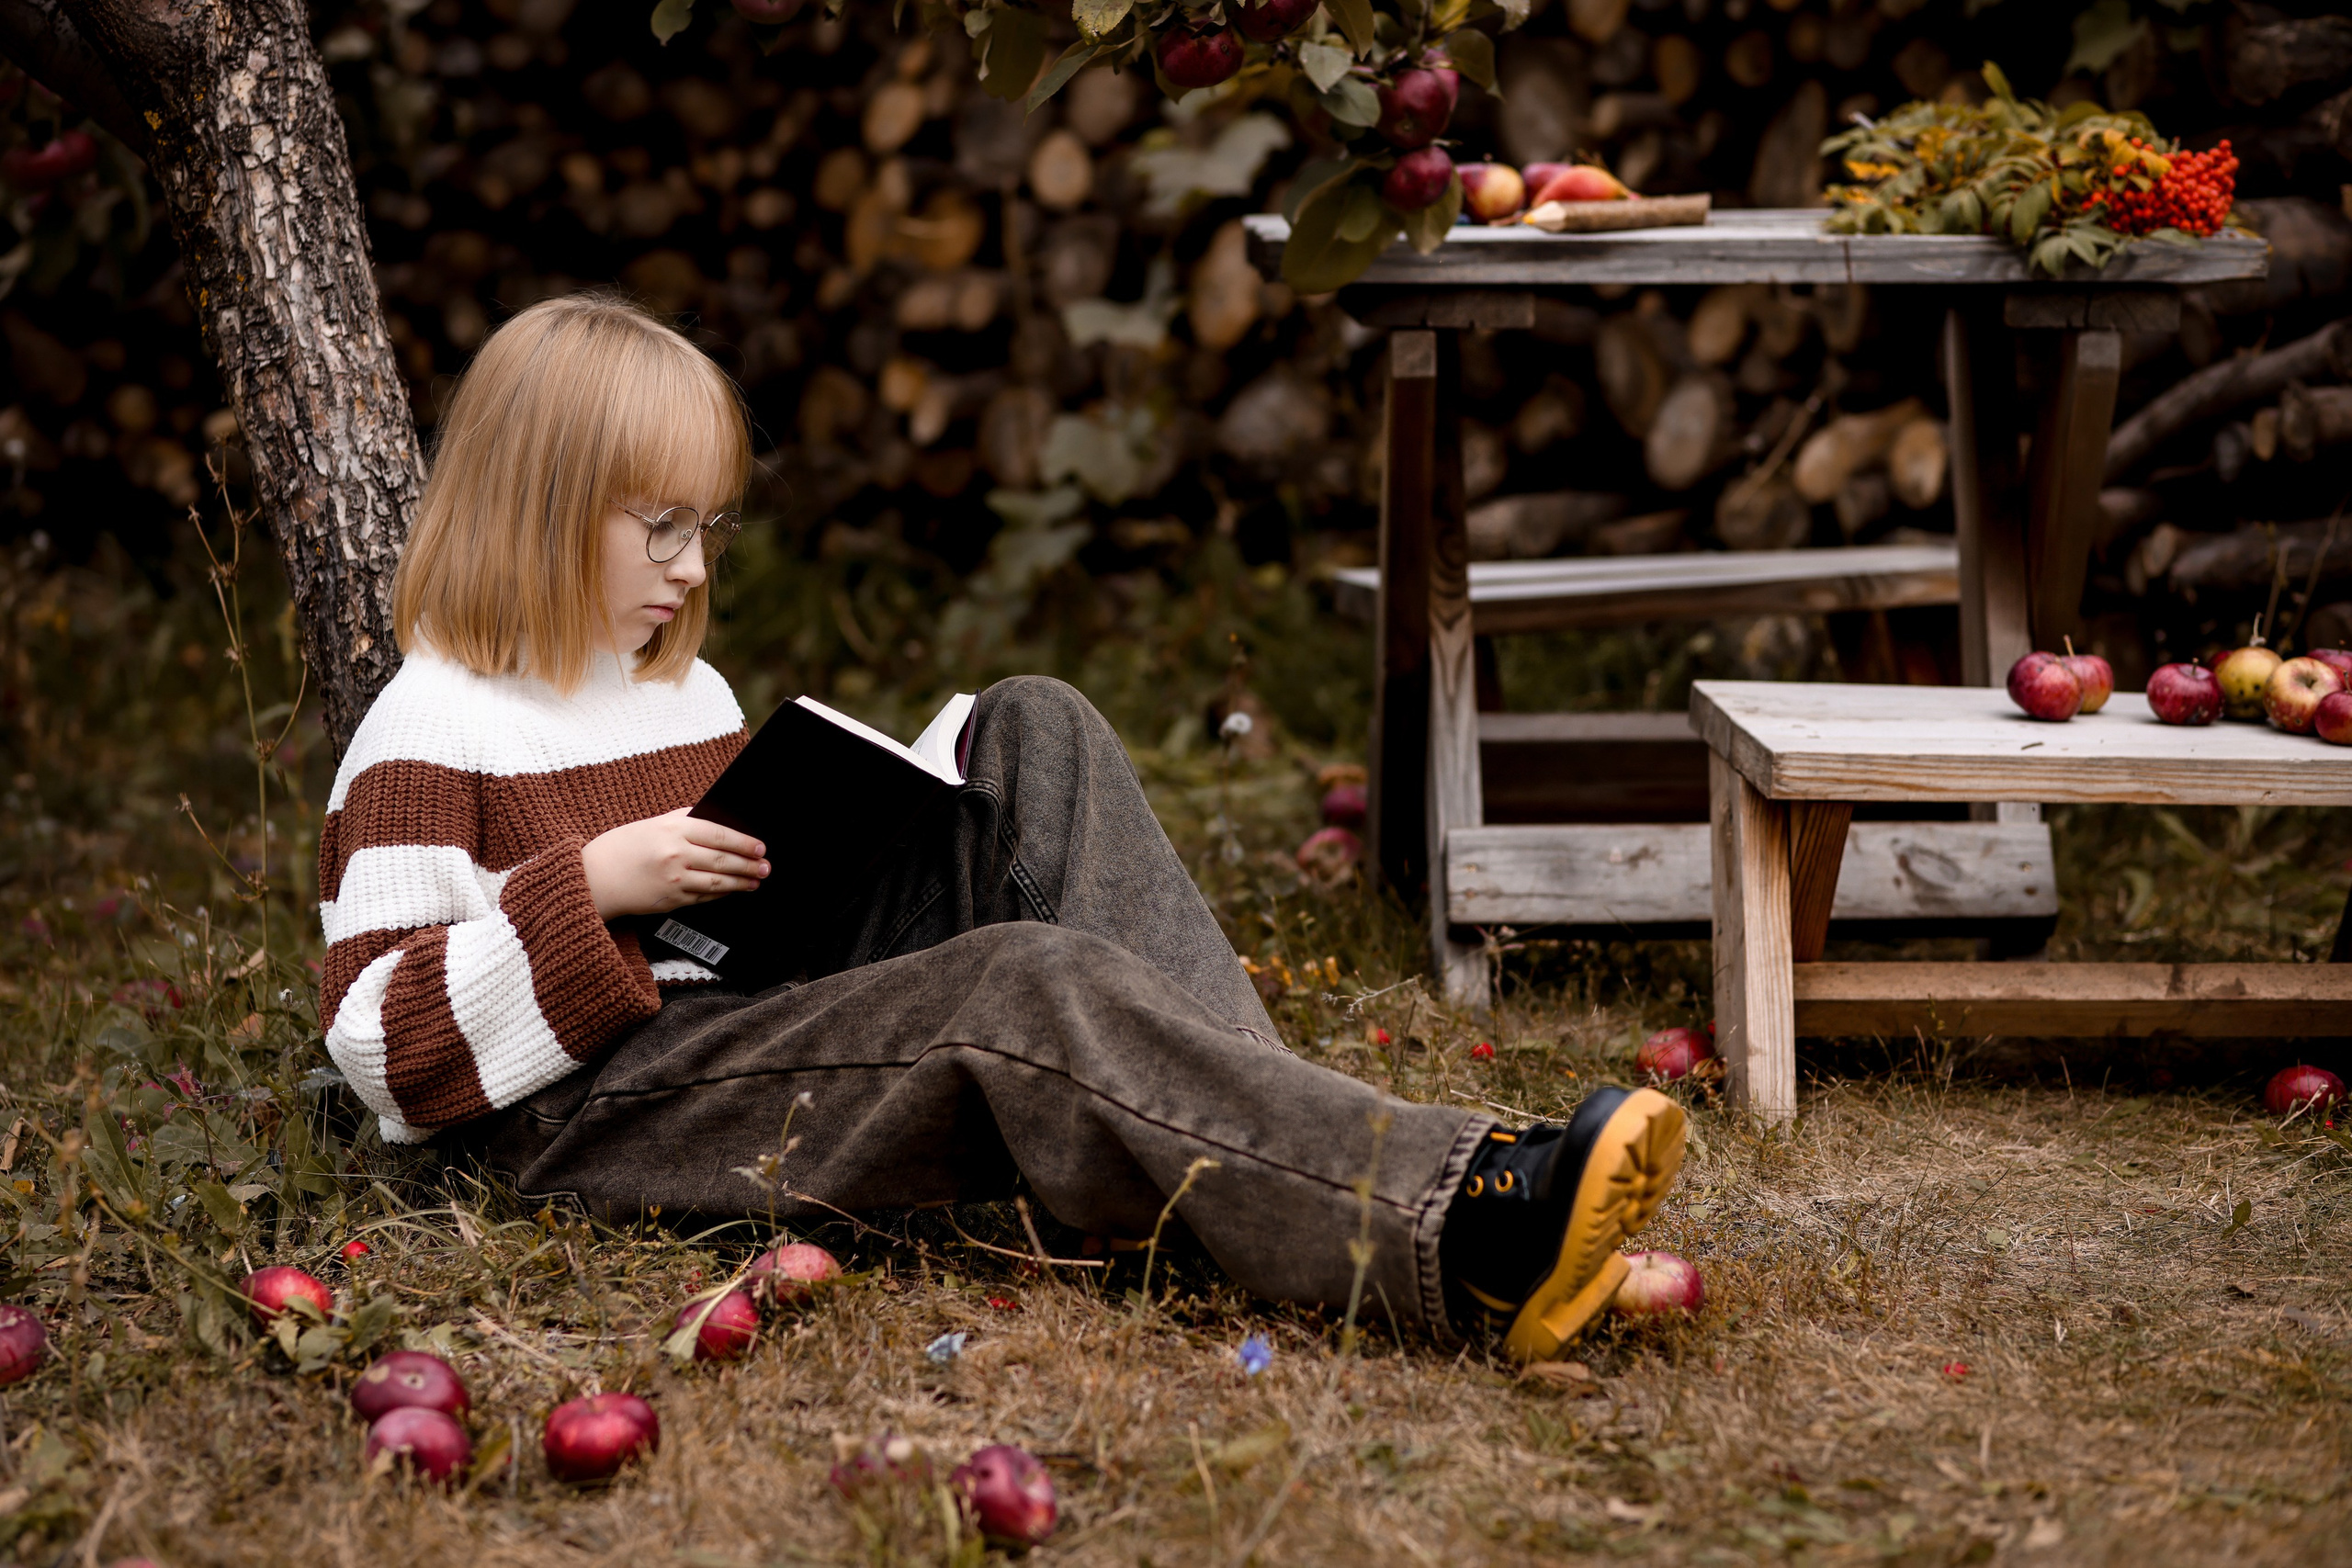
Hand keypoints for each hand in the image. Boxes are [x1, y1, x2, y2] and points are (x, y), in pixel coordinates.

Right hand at [581, 809, 768, 919]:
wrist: (593, 877)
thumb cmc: (622, 847)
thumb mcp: (653, 825)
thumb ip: (685, 823)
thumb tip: (720, 825)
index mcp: (672, 829)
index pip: (719, 834)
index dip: (744, 842)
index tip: (760, 846)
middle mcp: (675, 854)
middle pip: (723, 860)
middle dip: (749, 865)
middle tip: (766, 867)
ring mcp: (674, 879)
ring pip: (717, 882)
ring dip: (741, 883)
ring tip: (755, 881)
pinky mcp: (671, 900)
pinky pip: (703, 897)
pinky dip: (720, 894)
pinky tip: (731, 891)